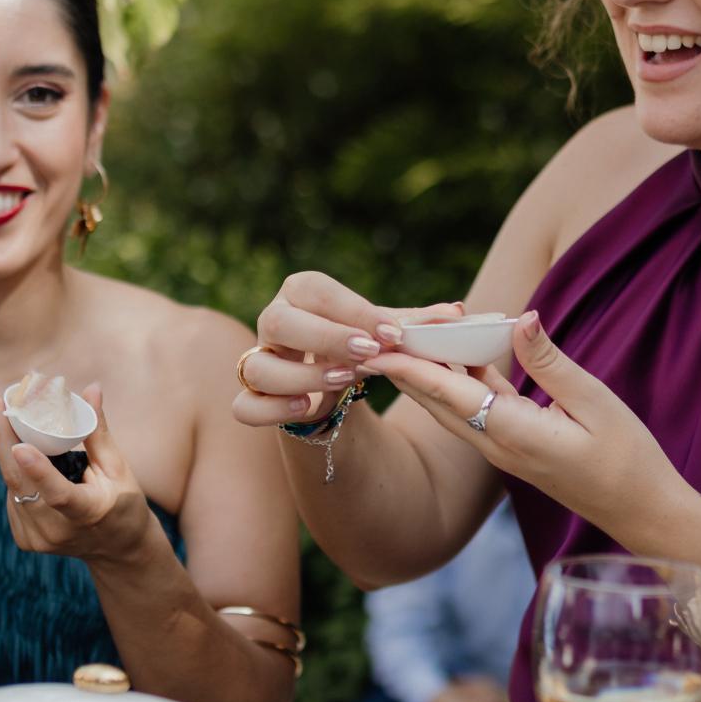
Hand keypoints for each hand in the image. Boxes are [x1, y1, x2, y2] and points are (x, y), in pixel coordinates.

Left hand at [0, 386, 155, 565]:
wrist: (117, 551)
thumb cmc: (123, 502)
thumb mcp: (118, 468)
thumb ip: (98, 431)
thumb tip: (92, 388)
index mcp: (88, 512)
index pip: (58, 493)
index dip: (38, 471)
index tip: (20, 446)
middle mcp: (58, 531)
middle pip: (21, 483)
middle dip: (4, 438)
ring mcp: (38, 539)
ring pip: (12, 486)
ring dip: (8, 452)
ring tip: (9, 420)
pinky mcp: (26, 541)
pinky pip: (12, 496)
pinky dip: (15, 473)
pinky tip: (23, 459)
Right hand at [235, 271, 461, 426]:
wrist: (328, 381)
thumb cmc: (355, 343)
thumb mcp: (384, 331)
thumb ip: (415, 324)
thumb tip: (455, 313)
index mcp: (301, 292)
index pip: (318, 291)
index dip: (354, 310)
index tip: (393, 333)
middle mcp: (272, 321)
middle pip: (278, 321)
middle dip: (325, 337)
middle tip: (367, 353)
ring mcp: (256, 360)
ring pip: (258, 367)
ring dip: (301, 376)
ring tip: (344, 381)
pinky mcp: (251, 398)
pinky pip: (245, 406)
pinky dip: (273, 410)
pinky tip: (310, 409)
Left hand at [372, 311, 679, 521]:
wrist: (643, 512)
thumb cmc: (627, 459)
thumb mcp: (595, 403)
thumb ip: (551, 362)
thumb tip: (520, 317)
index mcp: (513, 434)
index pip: (447, 394)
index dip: (409, 366)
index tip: (376, 343)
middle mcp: (497, 445)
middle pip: (435, 401)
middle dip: (403, 366)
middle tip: (370, 332)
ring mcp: (503, 449)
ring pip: (450, 406)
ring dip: (425, 372)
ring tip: (400, 336)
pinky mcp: (514, 445)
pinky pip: (474, 409)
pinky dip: (458, 380)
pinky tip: (453, 353)